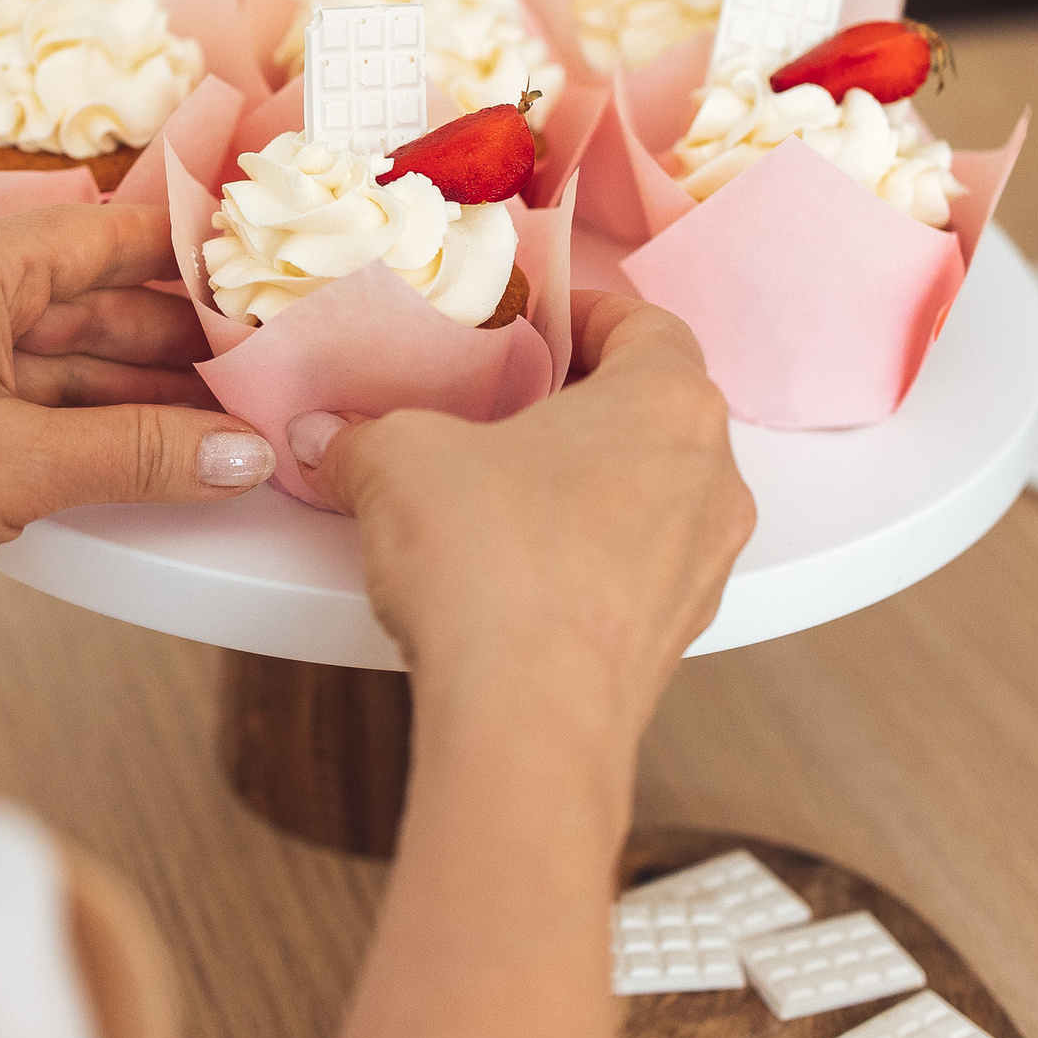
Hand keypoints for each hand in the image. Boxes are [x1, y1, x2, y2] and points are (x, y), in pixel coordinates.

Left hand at [0, 204, 273, 632]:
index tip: (261, 279)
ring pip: (50, 352)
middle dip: (172, 343)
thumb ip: (140, 456)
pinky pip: (10, 391)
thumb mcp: (18, 465)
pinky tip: (128, 457)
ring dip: (126, 391)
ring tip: (213, 427)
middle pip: (86, 297)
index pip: (110, 234)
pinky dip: (70, 421)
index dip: (193, 258)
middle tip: (257, 376)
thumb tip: (239, 454)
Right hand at [309, 291, 753, 1037]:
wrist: (526, 724)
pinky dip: (584, 556)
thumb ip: (362, 433)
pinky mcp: (674, 638)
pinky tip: (510, 569)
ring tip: (497, 490)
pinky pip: (634, 568)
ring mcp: (702, 566)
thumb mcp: (397, 459)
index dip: (582, 313)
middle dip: (578, 403)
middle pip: (653, 410)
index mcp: (670, 401)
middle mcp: (711, 479)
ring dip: (585, 484)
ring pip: (651, 494)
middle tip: (502, 404)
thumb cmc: (492, 565)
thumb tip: (326, 438)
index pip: (645, 322)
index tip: (530, 322)